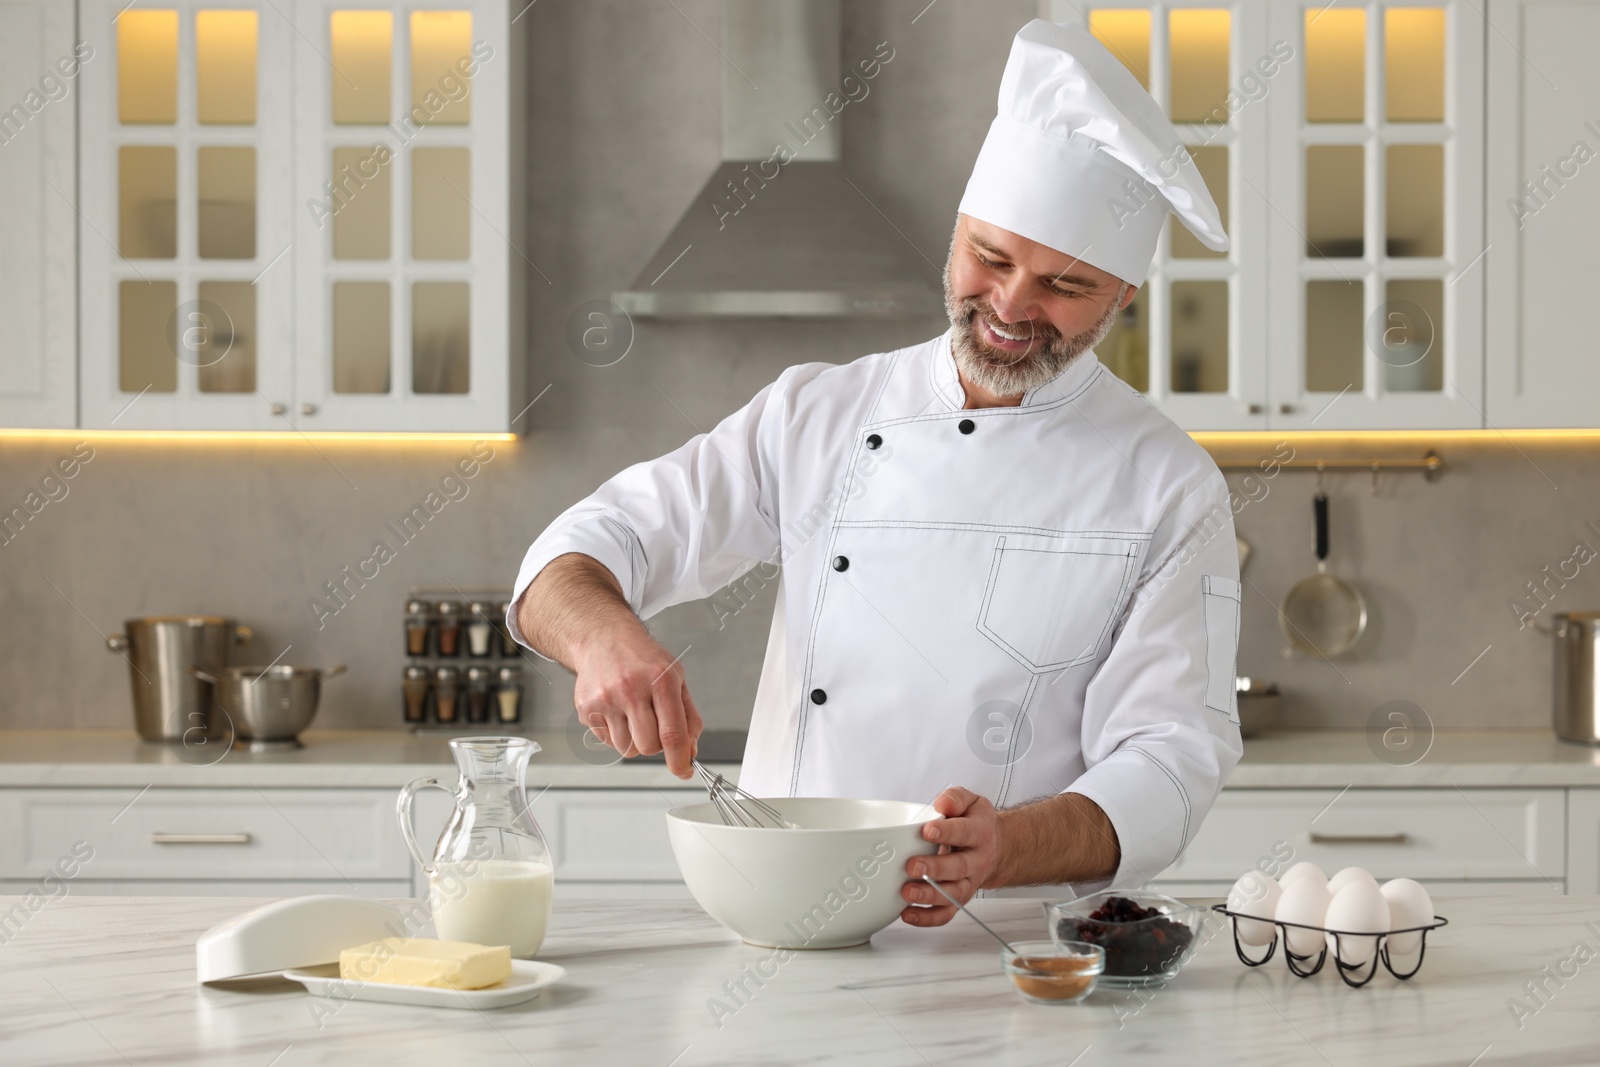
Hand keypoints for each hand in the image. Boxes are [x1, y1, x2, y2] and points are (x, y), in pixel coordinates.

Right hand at [570, 626, 701, 778]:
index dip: (680, 759)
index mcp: (660, 680)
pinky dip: (616, 734)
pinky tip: (617, 710)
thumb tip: (690, 750)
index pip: (672, 734)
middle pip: (649, 747)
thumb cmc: (642, 659)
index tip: (683, 770)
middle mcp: (631, 689)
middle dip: (655, 745)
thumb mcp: (675, 677)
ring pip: (627, 748)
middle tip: (653, 725)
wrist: (603, 638)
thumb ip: (688, 716)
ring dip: (634, 740)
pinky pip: (608, 741)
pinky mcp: (587, 708)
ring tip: (633, 715)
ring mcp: (606, 699)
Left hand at [899, 787, 1001, 926]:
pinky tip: (907, 913)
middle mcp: (976, 860)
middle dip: (935, 869)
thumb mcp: (971, 802)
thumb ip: (956, 799)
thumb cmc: (975, 823)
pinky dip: (927, 918)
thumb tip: (942, 804)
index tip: (927, 830)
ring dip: (929, 895)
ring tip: (908, 892)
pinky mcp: (958, 898)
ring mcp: (968, 882)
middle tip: (912, 866)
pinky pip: (946, 913)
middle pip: (958, 868)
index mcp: (979, 833)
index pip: (965, 832)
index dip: (947, 832)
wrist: (995, 848)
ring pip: (952, 894)